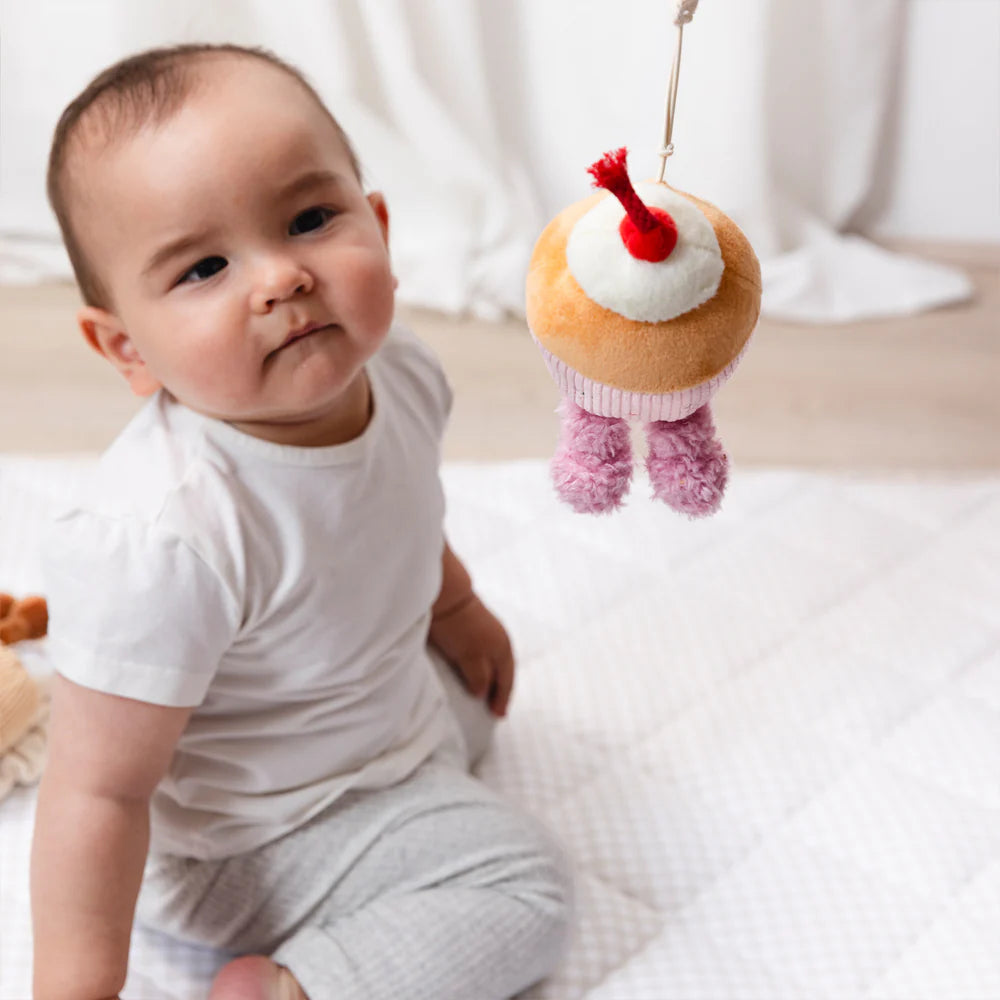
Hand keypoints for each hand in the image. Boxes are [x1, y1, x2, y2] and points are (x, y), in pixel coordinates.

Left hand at [429, 594, 514, 716]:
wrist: (445, 596)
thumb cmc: (459, 628)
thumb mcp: (470, 658)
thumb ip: (479, 678)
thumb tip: (482, 693)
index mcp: (503, 650)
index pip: (506, 681)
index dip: (502, 699)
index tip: (498, 715)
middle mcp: (500, 640)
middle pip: (503, 671)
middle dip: (500, 690)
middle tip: (495, 707)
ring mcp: (489, 630)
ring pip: (494, 661)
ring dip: (492, 677)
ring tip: (485, 691)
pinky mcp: (475, 625)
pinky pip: (485, 652)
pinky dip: (484, 665)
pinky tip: (474, 668)